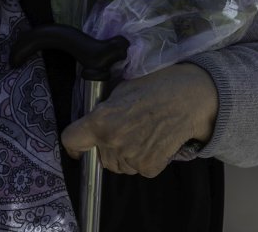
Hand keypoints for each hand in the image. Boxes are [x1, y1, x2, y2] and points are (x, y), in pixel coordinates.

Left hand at [61, 64, 218, 177]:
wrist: (185, 98)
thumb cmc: (151, 88)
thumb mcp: (118, 92)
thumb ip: (102, 112)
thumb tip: (93, 123)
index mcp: (99, 120)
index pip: (71, 140)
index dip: (73, 145)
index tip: (78, 148)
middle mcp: (112, 142)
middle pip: (100, 157)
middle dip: (108, 148)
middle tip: (125, 131)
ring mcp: (131, 157)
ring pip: (120, 165)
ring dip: (126, 155)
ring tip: (142, 133)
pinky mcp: (149, 168)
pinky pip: (138, 168)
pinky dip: (144, 159)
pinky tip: (153, 141)